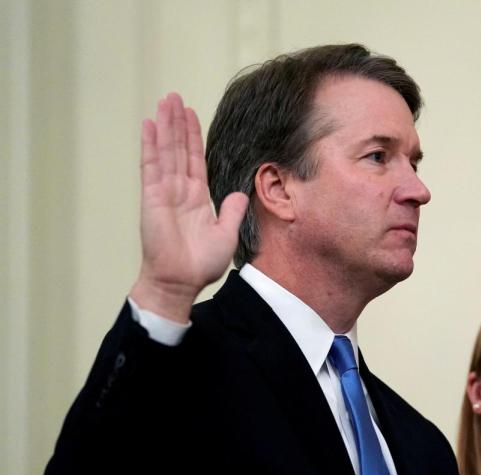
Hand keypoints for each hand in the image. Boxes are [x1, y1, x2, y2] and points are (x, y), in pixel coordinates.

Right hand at [129, 93, 247, 321]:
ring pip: (166, 151)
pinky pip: (151, 165)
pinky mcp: (152, 197)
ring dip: (165, 126)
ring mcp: (164, 192)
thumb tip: (240, 193)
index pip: (196, 159)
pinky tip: (149, 125)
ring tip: (165, 101)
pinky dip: (150, 145)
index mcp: (197, 198)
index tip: (191, 115)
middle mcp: (180, 191)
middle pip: (179, 149)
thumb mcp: (226, 234)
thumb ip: (233, 211)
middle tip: (175, 96)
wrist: (180, 281)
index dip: (193, 137)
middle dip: (177, 123)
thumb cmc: (200, 264)